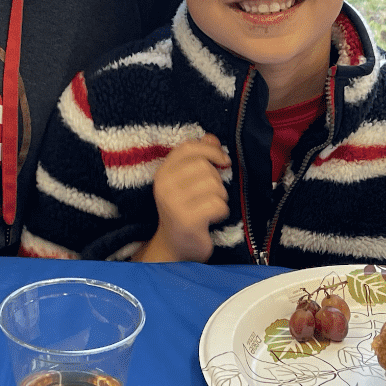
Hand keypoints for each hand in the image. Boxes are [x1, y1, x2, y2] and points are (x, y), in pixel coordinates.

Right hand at [138, 134, 230, 262]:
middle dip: (216, 181)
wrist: (175, 247)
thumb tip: (212, 137)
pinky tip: (211, 219)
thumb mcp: (187, 181)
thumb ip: (198, 158)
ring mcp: (174, 203)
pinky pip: (218, 205)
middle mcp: (164, 185)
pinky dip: (222, 212)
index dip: (210, 149)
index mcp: (163, 172)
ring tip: (209, 207)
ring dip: (220, 197)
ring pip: (215, 186)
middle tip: (209, 195)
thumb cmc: (185, 210)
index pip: (188, 148)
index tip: (223, 160)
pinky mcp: (187, 220)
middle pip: (205, 167)